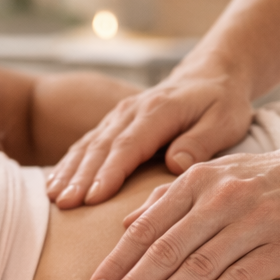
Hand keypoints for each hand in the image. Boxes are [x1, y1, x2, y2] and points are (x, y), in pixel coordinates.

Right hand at [46, 63, 254, 207]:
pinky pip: (85, 144)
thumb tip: (175, 164)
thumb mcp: (225, 120)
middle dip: (80, 177)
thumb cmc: (220, 102)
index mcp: (158, 111)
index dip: (109, 172)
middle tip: (65, 204)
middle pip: (101, 147)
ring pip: (87, 145)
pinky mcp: (112, 124)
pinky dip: (68, 165)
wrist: (208, 75)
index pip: (128, 145)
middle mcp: (131, 111)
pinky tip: (54, 185)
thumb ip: (201, 142)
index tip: (94, 197)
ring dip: (69, 172)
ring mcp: (118, 116)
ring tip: (54, 198)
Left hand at [84, 139, 279, 279]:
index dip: (116, 263)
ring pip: (198, 265)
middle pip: (165, 249)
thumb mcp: (217, 177)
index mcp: (198, 182)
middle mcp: (222, 199)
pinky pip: (242, 275)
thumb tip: (126, 224)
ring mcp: (254, 222)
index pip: (146, 229)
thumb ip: (169, 199)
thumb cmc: (270, 181)